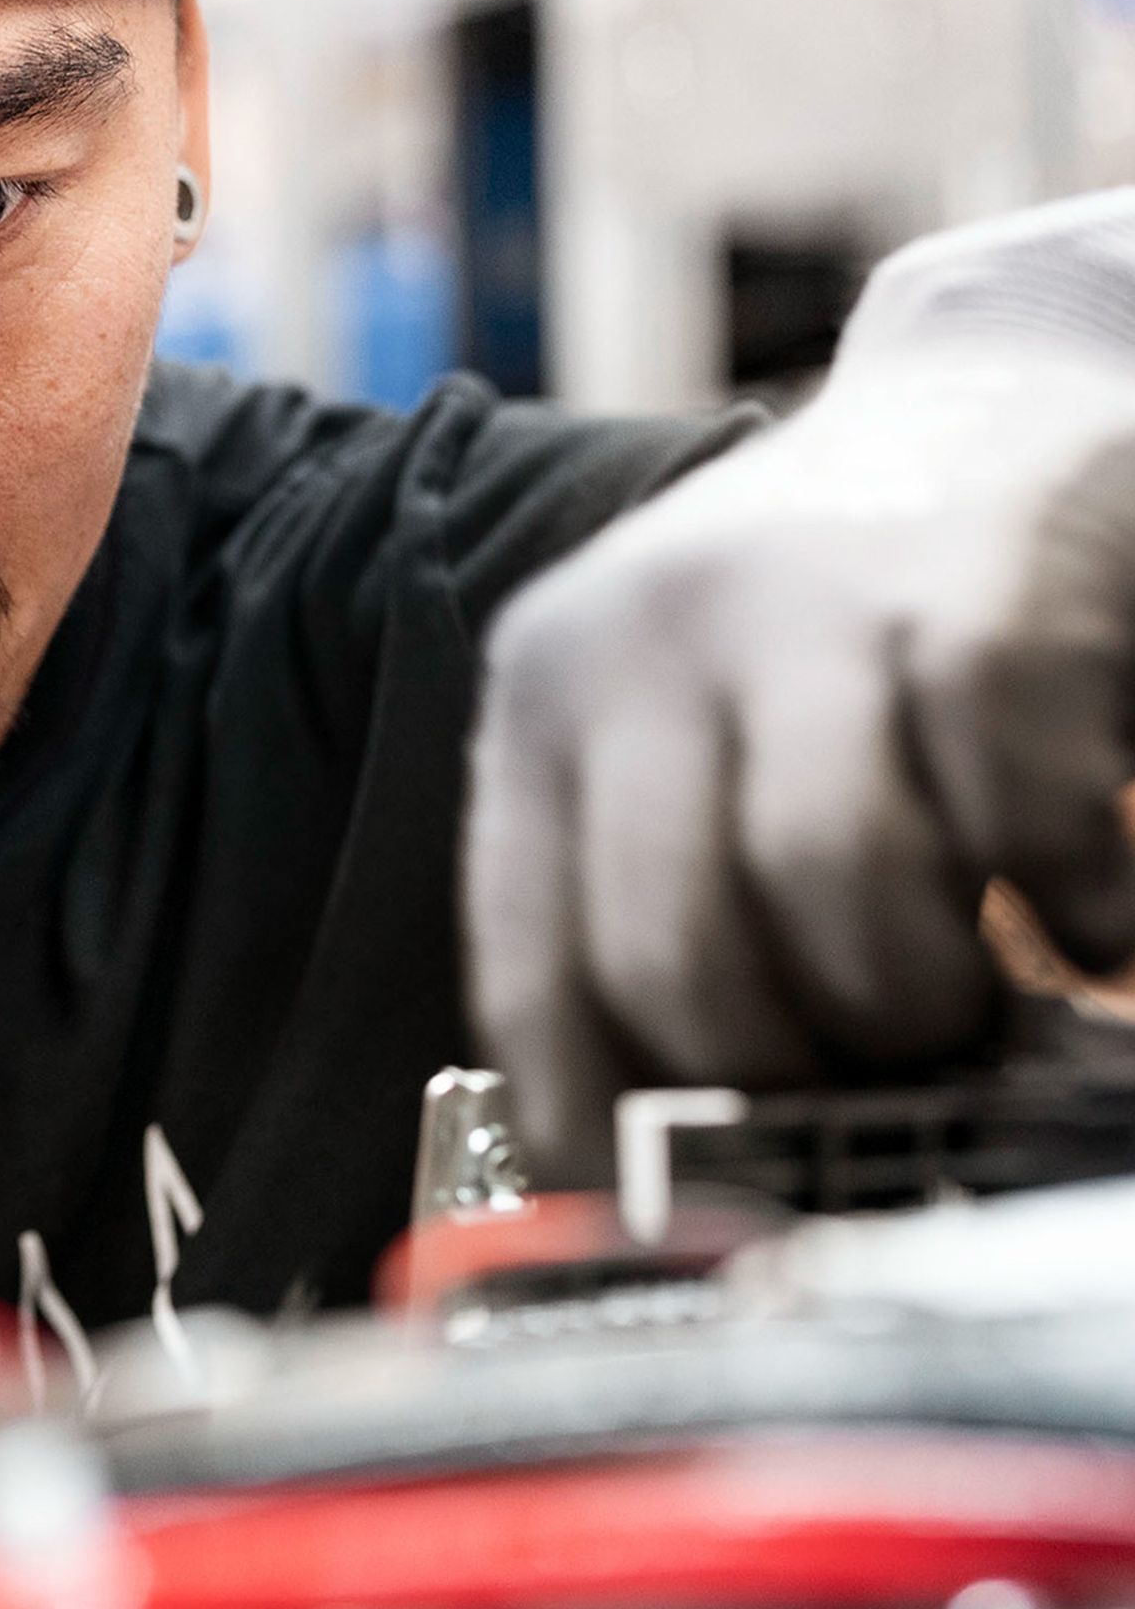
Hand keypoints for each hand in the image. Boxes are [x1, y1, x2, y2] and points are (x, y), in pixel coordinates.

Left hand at [468, 317, 1134, 1180]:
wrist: (991, 390)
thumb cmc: (834, 626)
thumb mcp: (690, 733)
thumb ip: (668, 897)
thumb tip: (682, 1158)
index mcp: (544, 701)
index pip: (530, 970)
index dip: (606, 1130)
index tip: (681, 1218)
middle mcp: (644, 642)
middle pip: (679, 959)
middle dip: (793, 1075)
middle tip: (873, 1074)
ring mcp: (807, 605)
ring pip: (834, 894)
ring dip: (921, 995)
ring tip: (970, 990)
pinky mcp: (977, 588)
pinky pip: (1010, 811)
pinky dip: (1070, 905)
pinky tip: (1078, 904)